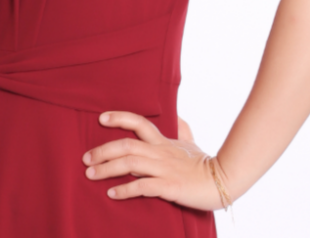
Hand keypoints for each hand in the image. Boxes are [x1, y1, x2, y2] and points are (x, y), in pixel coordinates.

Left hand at [81, 111, 225, 210]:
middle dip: (103, 150)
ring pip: (130, 163)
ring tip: (90, 174)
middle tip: (85, 158)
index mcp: (164, 141)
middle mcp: (160, 152)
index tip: (101, 118)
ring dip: (107, 168)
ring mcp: (164, 168)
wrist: (224, 180)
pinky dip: (125, 189)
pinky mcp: (170, 186)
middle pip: (126, 144)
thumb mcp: (192, 142)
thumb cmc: (205, 163)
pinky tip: (112, 193)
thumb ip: (182, 130)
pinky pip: (143, 186)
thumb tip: (177, 116)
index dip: (119, 118)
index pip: (139, 122)